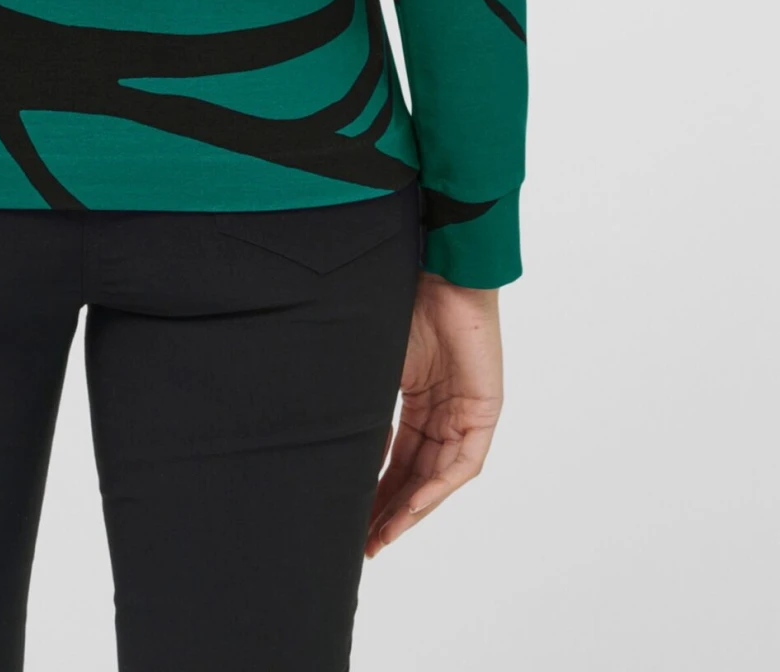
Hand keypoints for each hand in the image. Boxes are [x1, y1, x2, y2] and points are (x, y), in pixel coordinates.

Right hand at [364, 272, 502, 557]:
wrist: (440, 269)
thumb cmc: (405, 299)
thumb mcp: (376, 360)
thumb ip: (363, 399)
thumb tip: (326, 433)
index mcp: (418, 398)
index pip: (398, 457)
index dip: (376, 490)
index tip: (353, 518)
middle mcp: (443, 412)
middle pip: (417, 474)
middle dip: (390, 510)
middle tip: (364, 541)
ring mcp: (465, 413)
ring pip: (438, 477)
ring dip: (410, 509)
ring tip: (381, 535)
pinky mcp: (483, 411)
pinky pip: (461, 463)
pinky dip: (435, 488)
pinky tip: (410, 507)